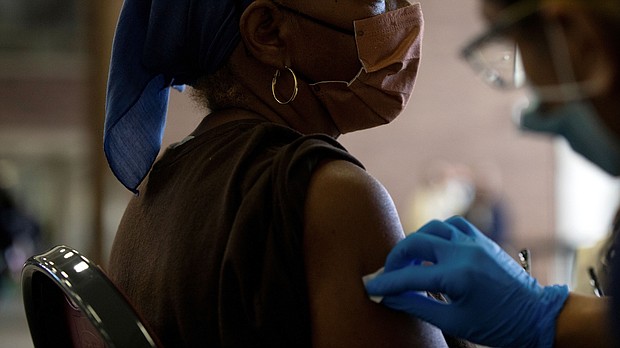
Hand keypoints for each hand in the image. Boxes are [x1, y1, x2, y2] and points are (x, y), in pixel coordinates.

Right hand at [365, 216, 568, 346]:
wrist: (538, 316)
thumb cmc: (498, 325)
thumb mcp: (454, 321)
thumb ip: (418, 306)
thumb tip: (389, 298)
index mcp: (457, 276)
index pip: (409, 276)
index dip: (386, 283)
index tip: (370, 288)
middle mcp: (464, 252)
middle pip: (416, 242)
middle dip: (396, 257)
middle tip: (388, 274)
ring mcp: (475, 242)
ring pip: (433, 228)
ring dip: (416, 242)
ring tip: (409, 262)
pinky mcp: (483, 240)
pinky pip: (453, 225)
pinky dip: (437, 233)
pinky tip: (433, 249)